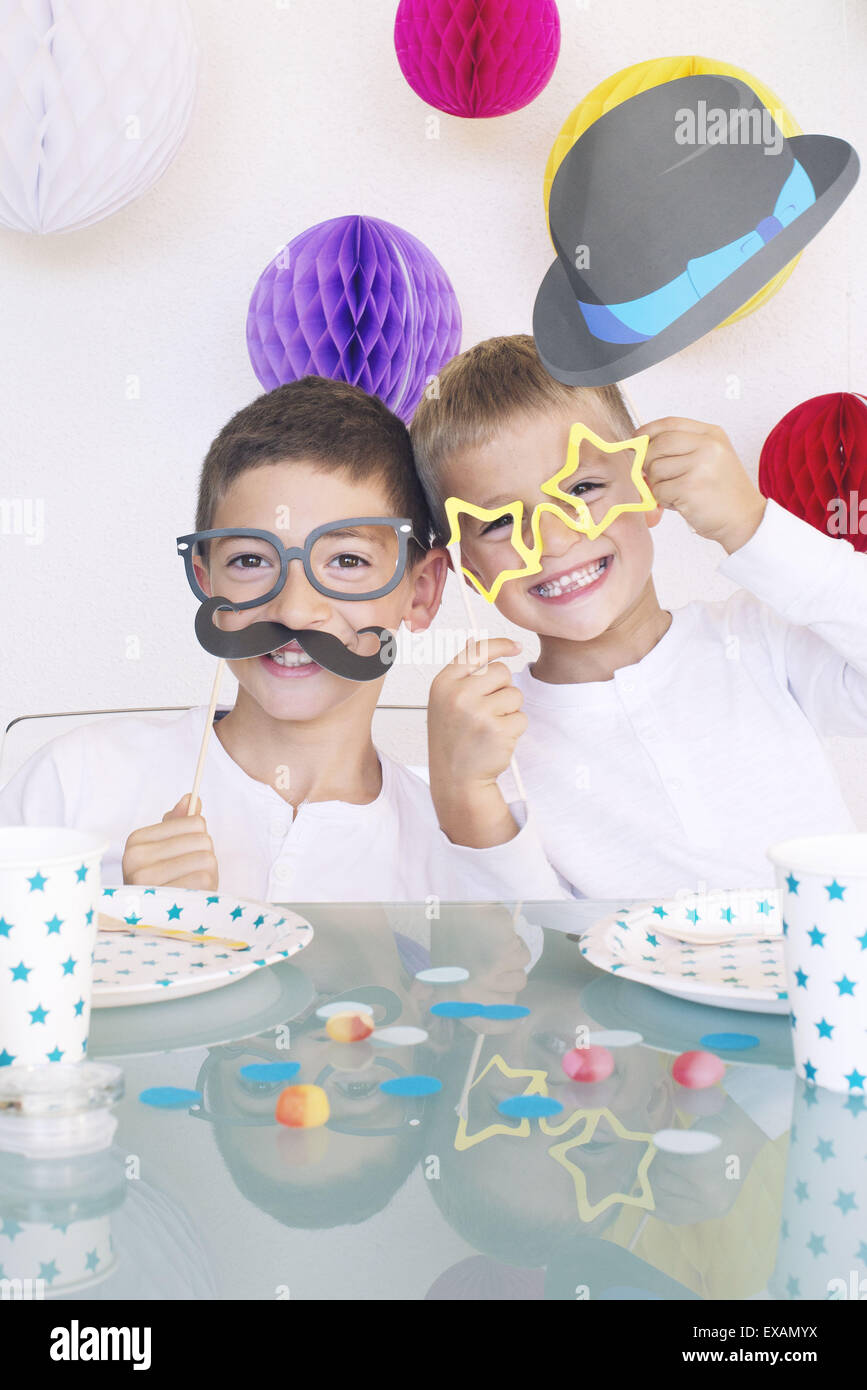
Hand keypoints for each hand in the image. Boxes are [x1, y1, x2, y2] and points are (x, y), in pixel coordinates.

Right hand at [122, 793, 218, 889]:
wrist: (157, 922)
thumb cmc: (165, 880)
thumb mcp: (167, 850)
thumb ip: (179, 822)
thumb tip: (192, 798)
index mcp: (135, 841)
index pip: (194, 822)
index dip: (198, 837)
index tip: (183, 853)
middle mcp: (135, 859)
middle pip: (202, 839)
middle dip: (203, 855)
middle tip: (189, 872)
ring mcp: (147, 880)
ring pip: (206, 858)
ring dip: (207, 872)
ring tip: (191, 883)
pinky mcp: (164, 897)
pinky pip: (204, 878)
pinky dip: (206, 887)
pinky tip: (193, 894)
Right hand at [428, 636, 525, 847]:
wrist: (456, 779)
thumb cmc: (452, 739)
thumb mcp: (445, 701)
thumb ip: (461, 673)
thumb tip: (473, 641)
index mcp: (443, 683)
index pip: (476, 651)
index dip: (500, 645)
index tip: (515, 647)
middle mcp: (458, 694)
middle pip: (502, 672)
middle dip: (503, 689)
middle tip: (488, 711)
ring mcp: (478, 712)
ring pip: (515, 694)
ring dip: (510, 710)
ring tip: (490, 727)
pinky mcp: (498, 730)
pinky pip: (521, 717)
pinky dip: (515, 728)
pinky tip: (497, 740)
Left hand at [641, 417, 766, 552]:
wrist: (746, 519)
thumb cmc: (723, 493)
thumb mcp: (710, 459)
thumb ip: (681, 449)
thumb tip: (640, 450)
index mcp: (712, 435)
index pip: (670, 423)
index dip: (648, 431)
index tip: (637, 440)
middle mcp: (708, 446)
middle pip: (657, 445)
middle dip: (648, 463)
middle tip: (657, 476)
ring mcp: (699, 466)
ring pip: (654, 469)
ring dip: (658, 485)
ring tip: (678, 493)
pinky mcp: (690, 488)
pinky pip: (658, 491)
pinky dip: (664, 500)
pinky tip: (682, 503)